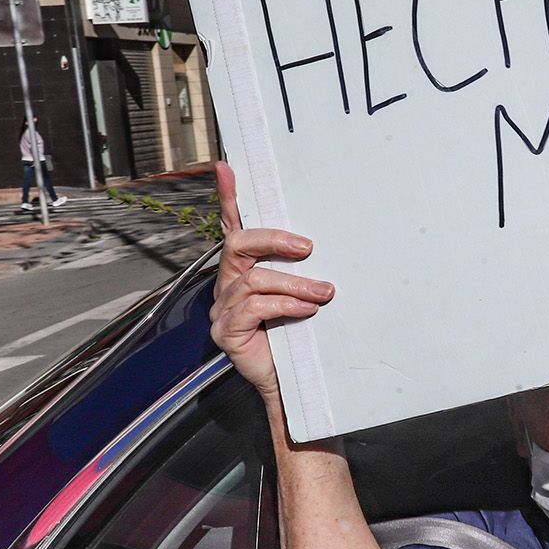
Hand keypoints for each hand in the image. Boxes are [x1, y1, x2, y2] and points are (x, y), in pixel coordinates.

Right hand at [209, 162, 333, 401]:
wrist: (296, 381)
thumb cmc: (302, 332)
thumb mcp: (306, 292)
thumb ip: (306, 268)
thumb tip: (325, 242)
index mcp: (245, 269)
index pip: (234, 227)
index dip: (228, 198)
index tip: (227, 167)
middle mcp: (228, 284)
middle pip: (239, 245)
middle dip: (274, 240)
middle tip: (309, 247)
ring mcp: (223, 308)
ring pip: (254, 279)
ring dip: (294, 283)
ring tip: (324, 294)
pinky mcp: (226, 331)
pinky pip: (253, 307)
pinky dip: (284, 304)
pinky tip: (307, 311)